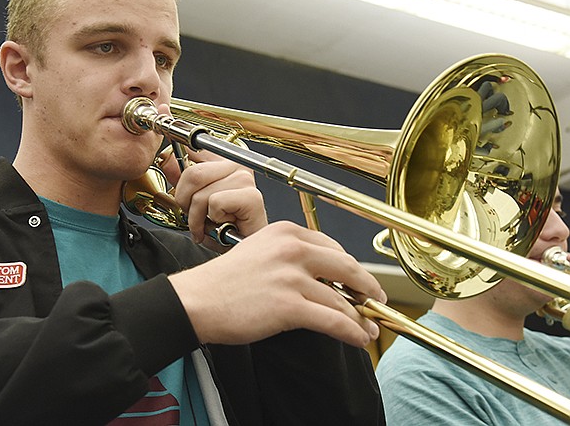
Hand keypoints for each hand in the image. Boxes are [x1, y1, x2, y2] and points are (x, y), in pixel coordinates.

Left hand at [161, 146, 267, 244]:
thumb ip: (182, 182)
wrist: (241, 248)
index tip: (171, 169)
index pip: (193, 150)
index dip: (177, 162)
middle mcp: (237, 166)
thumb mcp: (194, 202)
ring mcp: (246, 180)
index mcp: (223, 162)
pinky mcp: (252, 197)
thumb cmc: (223, 228)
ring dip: (198, 217)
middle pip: (193, 174)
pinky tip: (223, 224)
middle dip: (185, 202)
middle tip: (195, 216)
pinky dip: (213, 219)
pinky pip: (216, 202)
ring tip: (210, 223)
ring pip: (202, 193)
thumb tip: (167, 161)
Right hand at [169, 221, 386, 347]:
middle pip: (346, 267)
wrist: (197, 300)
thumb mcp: (260, 252)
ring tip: (369, 329)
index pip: (332, 247)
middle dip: (368, 287)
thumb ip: (290, 256)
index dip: (351, 267)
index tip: (359, 280)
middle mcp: (292, 249)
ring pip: (342, 299)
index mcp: (286, 232)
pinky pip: (334, 321)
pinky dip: (352, 332)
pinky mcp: (290, 306)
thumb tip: (322, 276)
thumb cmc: (224, 281)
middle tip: (376, 300)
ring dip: (361, 318)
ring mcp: (292, 277)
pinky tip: (359, 339)